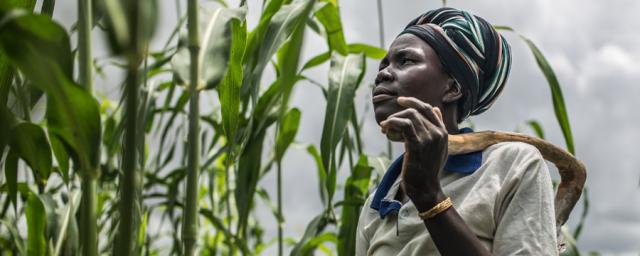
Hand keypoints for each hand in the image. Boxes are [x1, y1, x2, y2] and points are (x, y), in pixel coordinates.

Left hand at [380, 96, 447, 210]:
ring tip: (385, 128)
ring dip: (393, 119)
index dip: (413, 102)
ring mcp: (429, 138)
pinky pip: (403, 125)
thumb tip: (434, 109)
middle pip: (416, 111)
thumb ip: (436, 129)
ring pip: (409, 116)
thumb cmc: (428, 170)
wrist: (426, 188)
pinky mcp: (417, 144)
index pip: (428, 108)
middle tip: (387, 123)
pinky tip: (385, 129)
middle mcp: (438, 132)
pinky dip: (392, 123)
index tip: (400, 101)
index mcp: (443, 132)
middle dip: (398, 113)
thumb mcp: (438, 147)